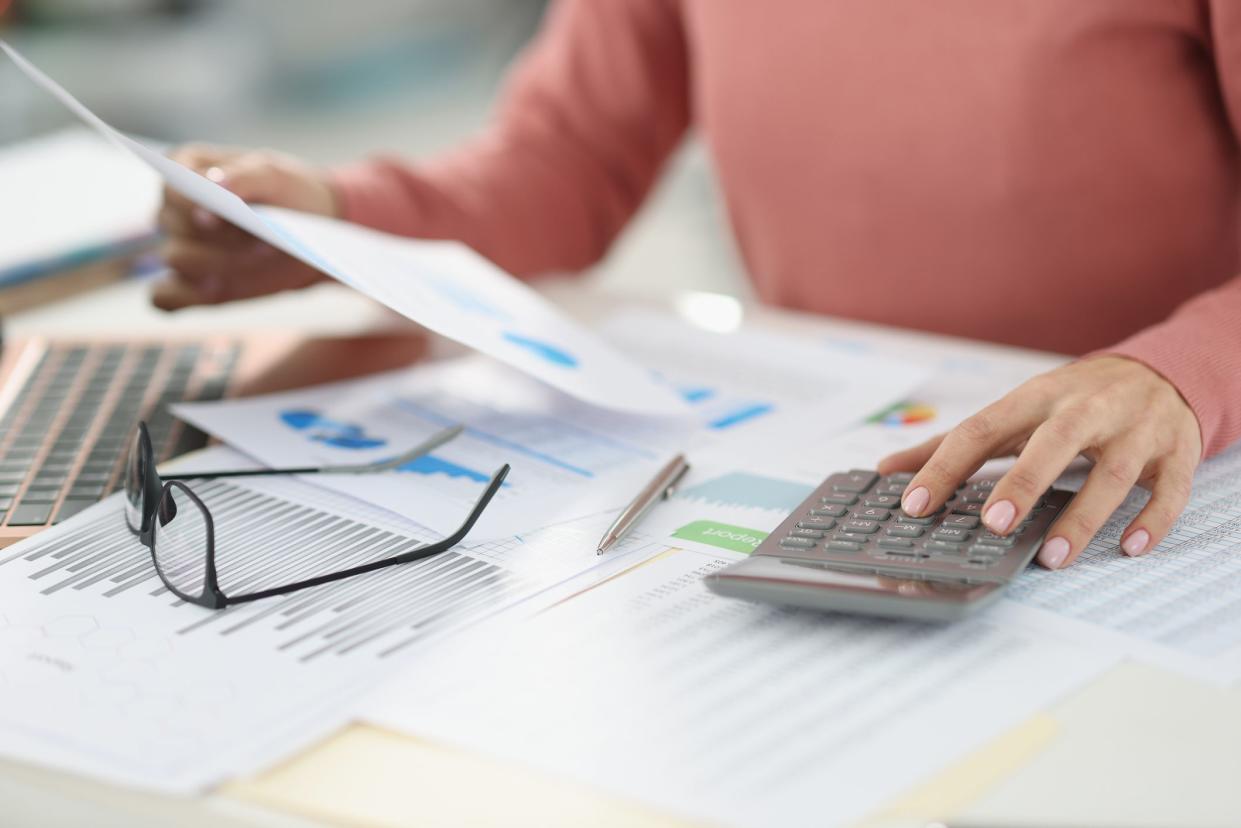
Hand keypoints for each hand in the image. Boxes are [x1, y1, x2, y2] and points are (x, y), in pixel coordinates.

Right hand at [153, 145, 337, 309]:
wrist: (311, 231)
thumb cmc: (287, 193)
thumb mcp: (277, 177)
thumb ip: (247, 176)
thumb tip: (217, 182)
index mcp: (187, 170)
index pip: (173, 188)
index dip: (190, 203)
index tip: (215, 217)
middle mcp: (176, 209)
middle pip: (174, 227)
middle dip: (215, 238)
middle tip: (263, 244)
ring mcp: (182, 246)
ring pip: (176, 259)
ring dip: (217, 263)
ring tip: (257, 260)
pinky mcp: (191, 283)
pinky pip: (165, 297)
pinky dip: (182, 298)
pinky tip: (214, 290)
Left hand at [877, 356, 1201, 569]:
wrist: (1159, 372)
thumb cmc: (1071, 401)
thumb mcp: (1014, 412)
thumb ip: (954, 443)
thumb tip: (887, 469)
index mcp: (1036, 397)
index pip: (982, 430)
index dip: (946, 467)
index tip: (915, 505)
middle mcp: (1086, 408)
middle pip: (1054, 442)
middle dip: (1023, 481)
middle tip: (993, 524)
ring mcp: (1136, 429)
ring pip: (1112, 473)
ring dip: (1084, 516)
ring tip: (1052, 557)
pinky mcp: (1176, 452)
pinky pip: (1168, 489)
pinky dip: (1152, 519)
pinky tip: (1129, 547)